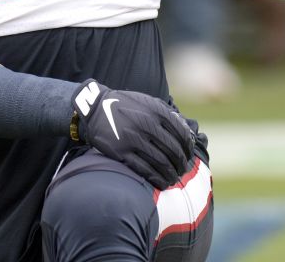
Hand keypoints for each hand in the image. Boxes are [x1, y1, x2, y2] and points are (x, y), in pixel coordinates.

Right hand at [71, 79, 194, 188]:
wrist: (95, 108)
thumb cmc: (126, 106)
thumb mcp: (148, 102)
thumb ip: (167, 114)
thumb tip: (187, 133)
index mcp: (156, 111)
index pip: (181, 134)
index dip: (188, 148)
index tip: (189, 155)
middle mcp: (146, 124)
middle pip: (173, 150)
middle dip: (181, 163)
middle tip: (183, 170)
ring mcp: (133, 139)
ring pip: (160, 162)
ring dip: (171, 174)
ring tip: (174, 179)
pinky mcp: (121, 152)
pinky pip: (144, 169)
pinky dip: (157, 178)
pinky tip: (162, 182)